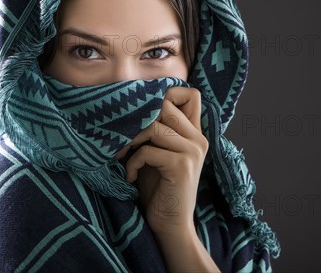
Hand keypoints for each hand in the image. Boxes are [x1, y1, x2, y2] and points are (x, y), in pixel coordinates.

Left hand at [116, 86, 208, 236]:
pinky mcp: (181, 166)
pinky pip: (147, 151)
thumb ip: (155, 129)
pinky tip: (129, 177)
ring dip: (130, 141)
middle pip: (165, 106)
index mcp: (195, 134)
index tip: (143, 113)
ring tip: (122, 157)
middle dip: (138, 119)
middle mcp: (198, 139)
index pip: (191, 94)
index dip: (167, 94)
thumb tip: (132, 102)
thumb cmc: (157, 188)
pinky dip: (131, 163)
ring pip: (153, 127)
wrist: (169, 225)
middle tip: (124, 139)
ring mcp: (192, 152)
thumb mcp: (156, 152)